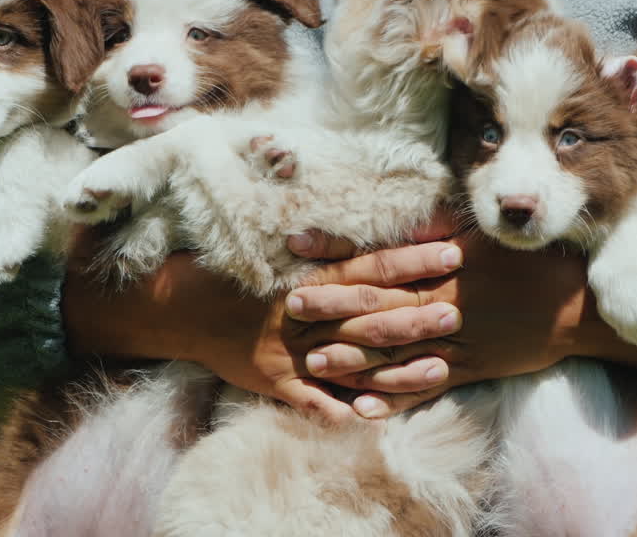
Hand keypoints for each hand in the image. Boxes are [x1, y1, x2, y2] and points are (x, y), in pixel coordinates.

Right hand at [61, 227, 464, 423]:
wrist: (177, 301)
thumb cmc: (233, 266)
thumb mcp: (276, 243)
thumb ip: (324, 239)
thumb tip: (368, 216)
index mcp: (309, 273)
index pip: (371, 263)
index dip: (412, 259)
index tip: (452, 251)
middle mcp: (304, 311)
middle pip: (370, 311)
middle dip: (416, 311)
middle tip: (459, 309)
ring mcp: (290, 349)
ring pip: (352, 357)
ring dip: (397, 365)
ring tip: (440, 368)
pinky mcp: (273, 380)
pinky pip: (310, 400)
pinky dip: (339, 410)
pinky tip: (373, 420)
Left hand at [285, 211, 636, 418]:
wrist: (581, 309)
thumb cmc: (538, 261)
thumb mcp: (492, 235)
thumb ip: (446, 229)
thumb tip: (408, 218)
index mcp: (448, 266)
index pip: (381, 259)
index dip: (337, 253)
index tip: (297, 246)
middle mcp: (447, 304)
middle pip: (379, 307)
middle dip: (333, 307)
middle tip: (291, 307)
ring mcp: (457, 342)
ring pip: (395, 352)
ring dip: (352, 357)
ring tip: (313, 361)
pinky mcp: (470, 369)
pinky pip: (425, 386)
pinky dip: (394, 397)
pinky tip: (362, 408)